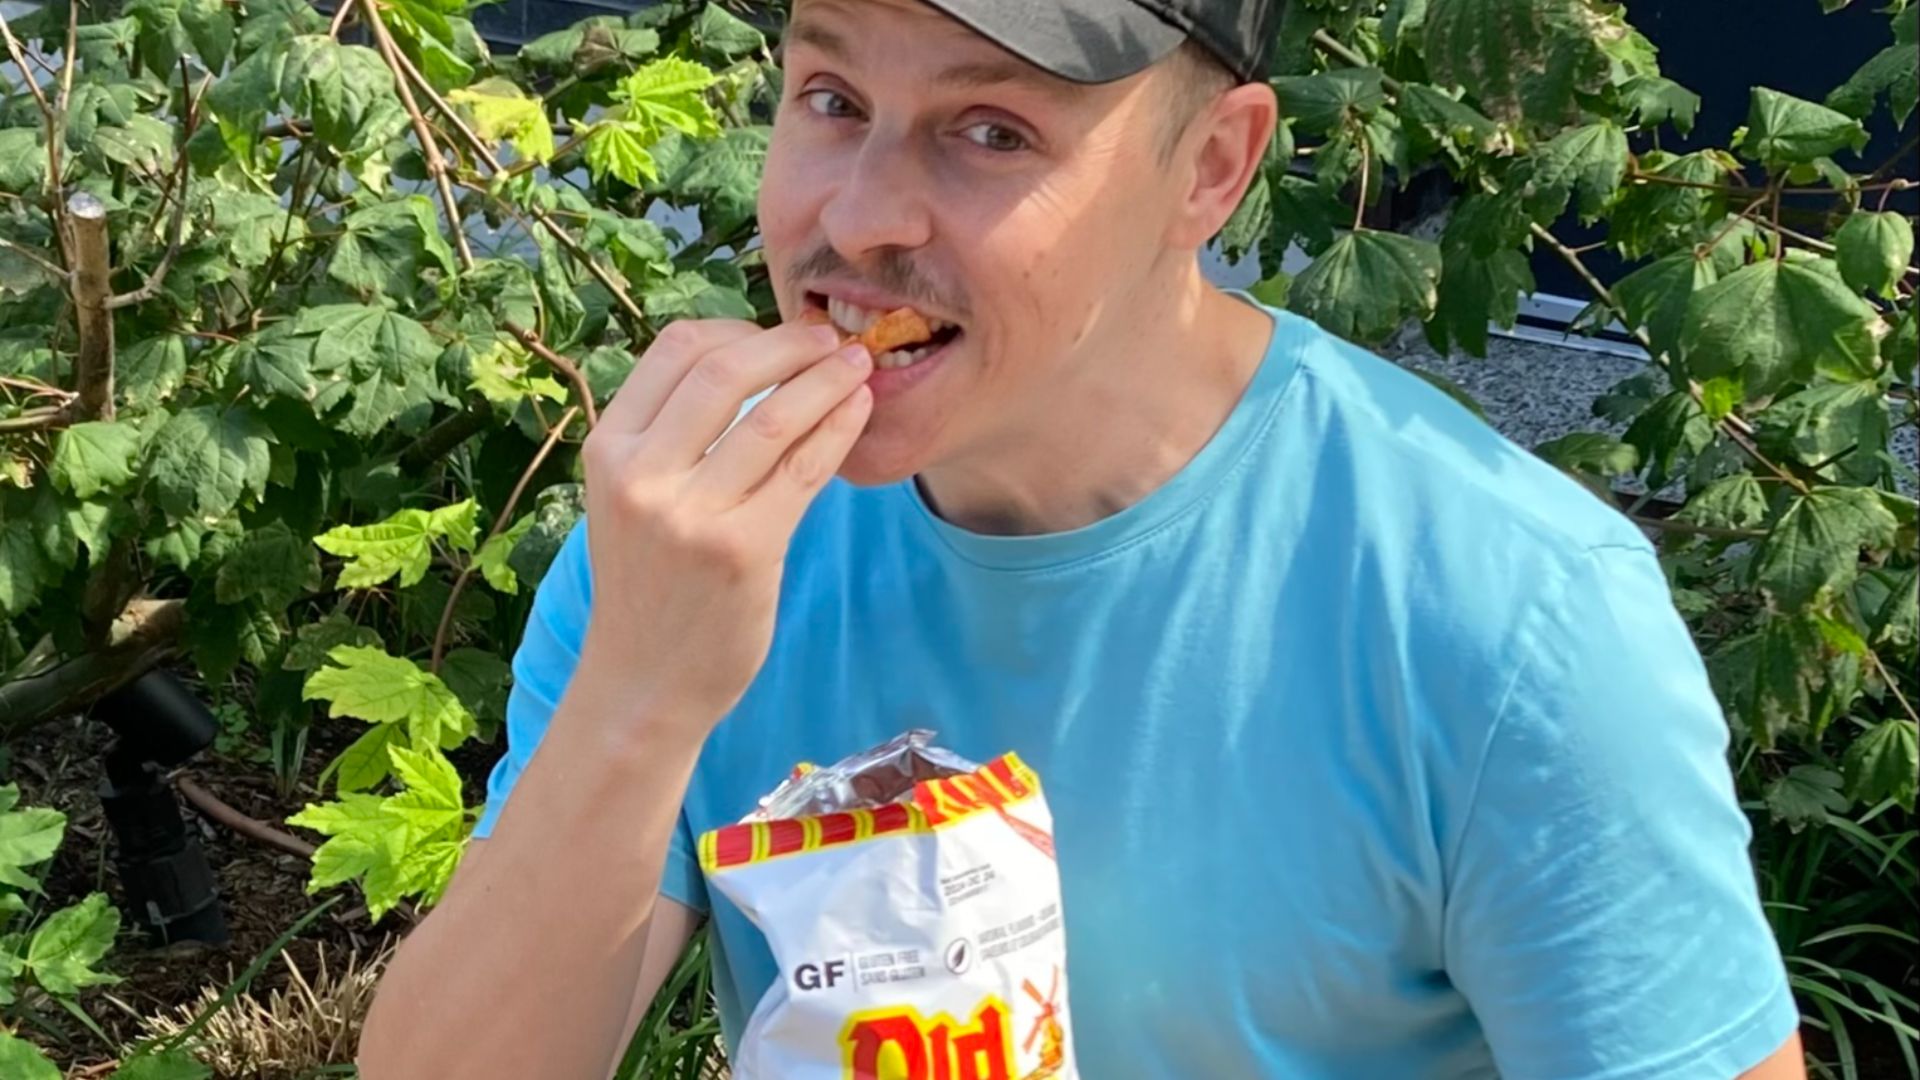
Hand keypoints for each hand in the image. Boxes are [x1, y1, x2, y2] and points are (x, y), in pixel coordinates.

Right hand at [573, 318, 872, 731]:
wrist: (643, 680)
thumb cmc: (648, 584)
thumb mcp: (629, 499)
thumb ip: (668, 435)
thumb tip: (746, 361)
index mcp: (609, 449)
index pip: (675, 349)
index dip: (737, 328)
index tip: (776, 335)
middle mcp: (641, 476)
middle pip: (726, 369)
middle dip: (790, 343)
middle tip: (831, 338)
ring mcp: (691, 515)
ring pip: (772, 416)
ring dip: (826, 379)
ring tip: (858, 364)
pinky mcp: (743, 551)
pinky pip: (803, 469)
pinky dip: (838, 429)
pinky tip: (859, 411)